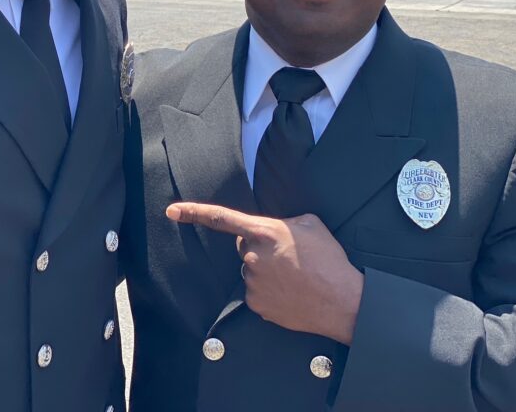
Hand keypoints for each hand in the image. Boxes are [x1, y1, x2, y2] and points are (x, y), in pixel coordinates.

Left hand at [167, 202, 363, 344]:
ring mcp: (253, 282)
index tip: (172, 211)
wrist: (343, 302)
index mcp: (264, 232)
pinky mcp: (256, 304)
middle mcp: (253, 257)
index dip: (193, 213)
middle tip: (288, 258)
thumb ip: (283, 221)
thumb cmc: (329, 261)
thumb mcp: (310, 225)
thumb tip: (273, 230)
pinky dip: (269, 291)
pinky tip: (290, 292)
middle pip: (244, 247)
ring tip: (294, 277)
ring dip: (266, 271)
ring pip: (251, 270)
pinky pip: (256, 292)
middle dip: (260, 249)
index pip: (221, 218)